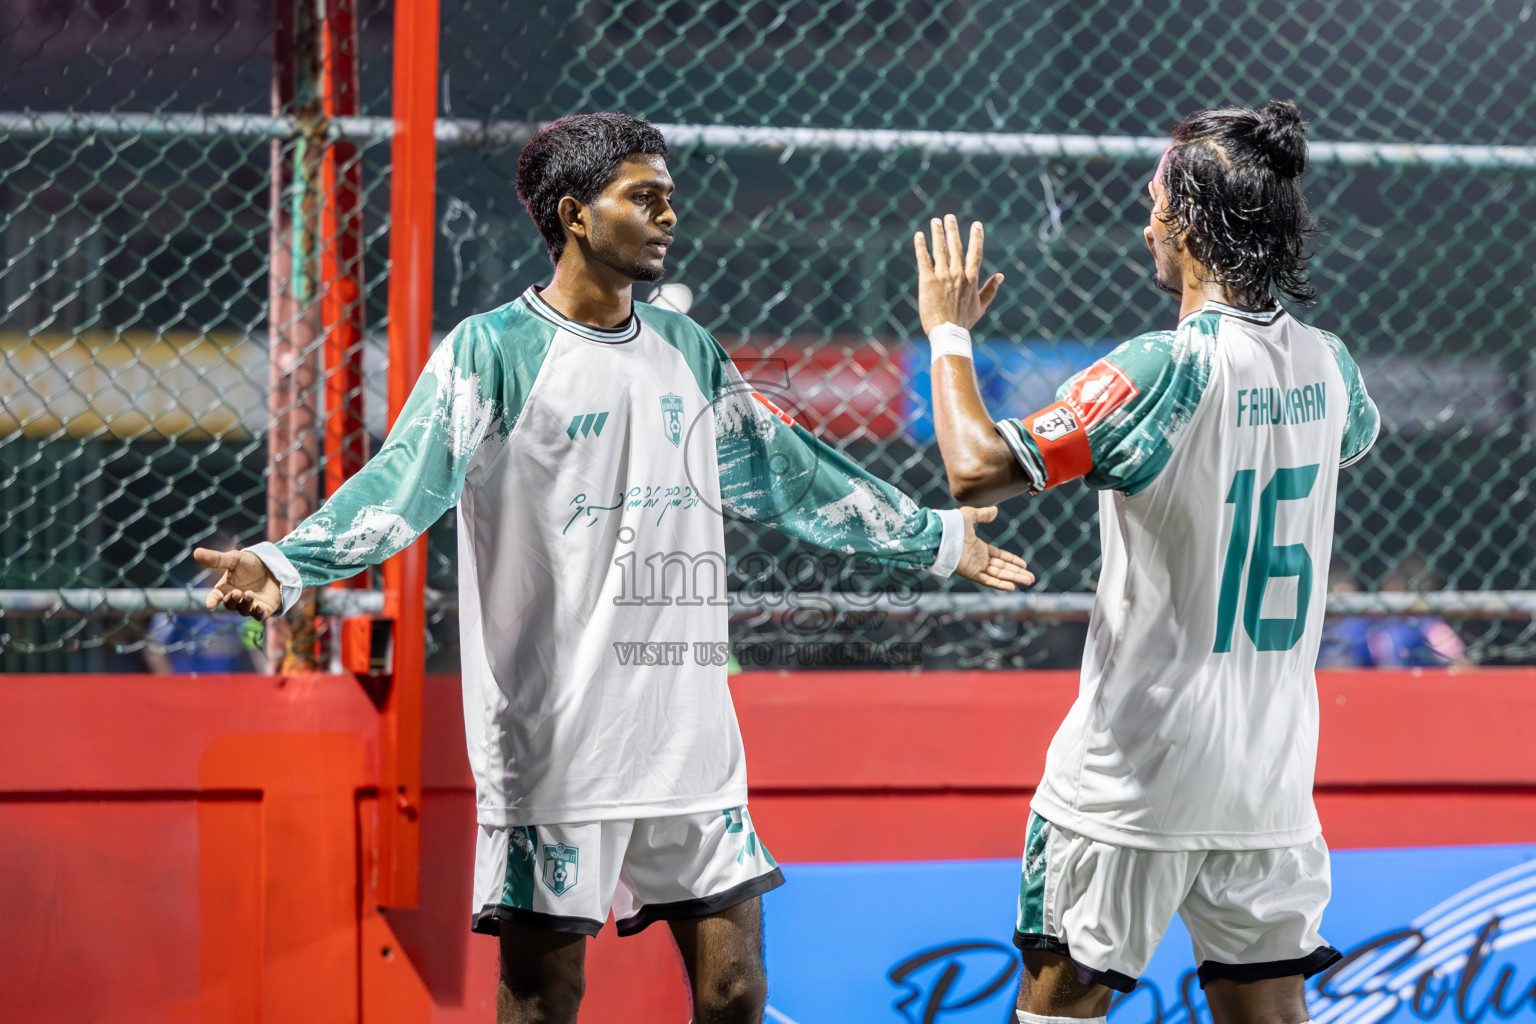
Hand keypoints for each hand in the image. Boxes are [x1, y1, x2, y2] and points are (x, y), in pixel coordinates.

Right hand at [195, 547, 281, 620]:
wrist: (274, 566)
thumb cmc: (251, 563)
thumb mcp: (234, 559)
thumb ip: (217, 559)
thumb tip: (195, 552)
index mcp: (226, 589)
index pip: (214, 597)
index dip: (211, 601)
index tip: (210, 604)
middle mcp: (236, 599)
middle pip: (229, 605)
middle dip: (231, 600)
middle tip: (236, 592)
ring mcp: (249, 605)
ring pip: (244, 611)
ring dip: (245, 604)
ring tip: (248, 594)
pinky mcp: (264, 609)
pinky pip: (259, 616)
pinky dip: (258, 613)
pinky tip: (258, 608)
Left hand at [914, 214, 1004, 333]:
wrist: (947, 332)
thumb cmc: (964, 322)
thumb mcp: (981, 306)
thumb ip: (990, 290)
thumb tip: (1000, 276)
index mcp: (971, 279)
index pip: (975, 253)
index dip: (976, 237)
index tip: (977, 225)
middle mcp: (958, 274)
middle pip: (956, 246)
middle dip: (952, 230)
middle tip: (949, 217)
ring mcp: (943, 276)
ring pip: (940, 249)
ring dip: (937, 233)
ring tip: (935, 221)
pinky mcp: (928, 280)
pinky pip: (924, 259)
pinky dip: (921, 246)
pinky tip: (919, 235)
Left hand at [953, 506, 1034, 589]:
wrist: (940, 535)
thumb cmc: (951, 525)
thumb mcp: (969, 516)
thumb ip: (982, 514)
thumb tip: (995, 510)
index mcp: (979, 548)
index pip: (1000, 556)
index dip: (1012, 560)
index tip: (1024, 564)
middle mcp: (978, 559)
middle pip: (1002, 568)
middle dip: (1017, 573)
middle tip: (1031, 578)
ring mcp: (975, 567)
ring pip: (999, 575)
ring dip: (1014, 579)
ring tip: (1029, 581)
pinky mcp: (971, 573)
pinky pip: (988, 580)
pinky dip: (999, 584)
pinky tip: (1012, 587)